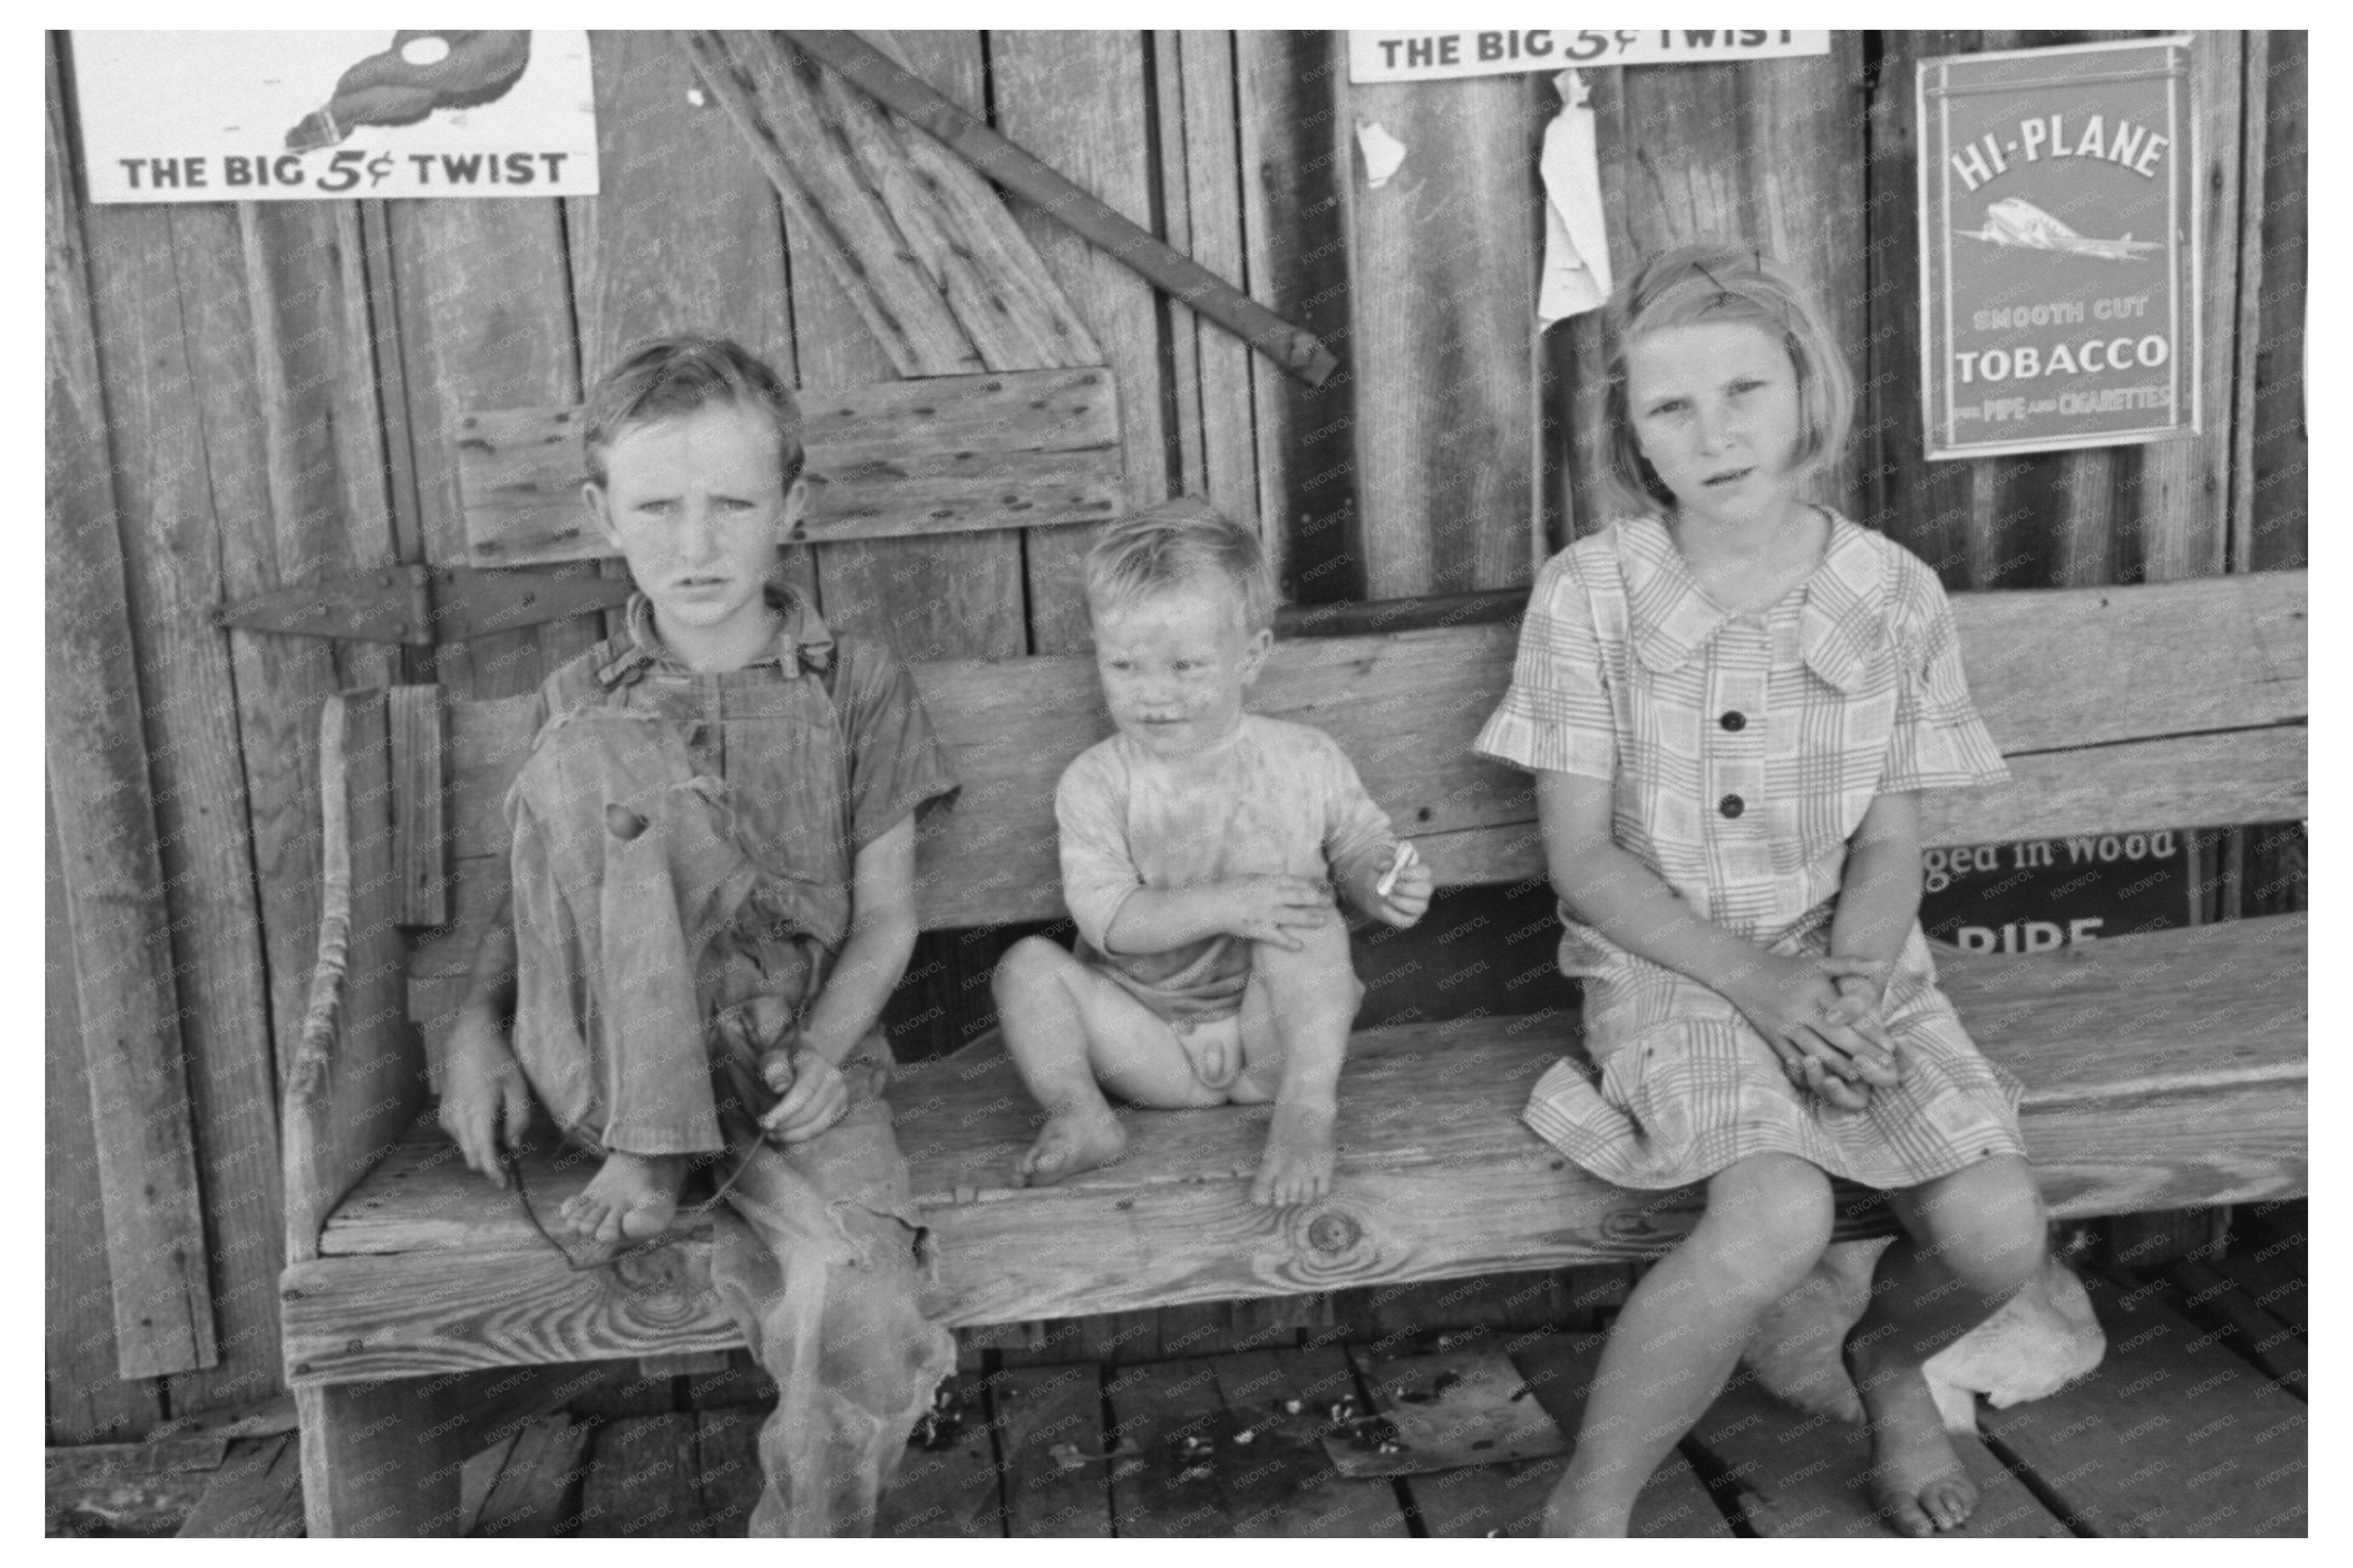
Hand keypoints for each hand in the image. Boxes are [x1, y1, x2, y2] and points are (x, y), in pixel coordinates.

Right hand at [439, 1007, 532, 1186]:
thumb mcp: (518, 1088)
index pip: (484, 1154)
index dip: (495, 1173)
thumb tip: (514, 1147)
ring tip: (501, 1124)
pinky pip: (461, 1137)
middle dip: (493, 1163)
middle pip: (473, 1157)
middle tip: (513, 1156)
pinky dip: (475, 1136)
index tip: (505, 1185)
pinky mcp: (444, 1115)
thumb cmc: (498, 1062)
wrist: (468, 1042)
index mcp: (478, 1113)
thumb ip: (519, 1120)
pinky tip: (487, 1116)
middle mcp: (457, 1119)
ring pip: (467, 1148)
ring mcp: (447, 1118)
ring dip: (484, 1148)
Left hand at [760, 1051, 848, 1142]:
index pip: (803, 1092)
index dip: (784, 1111)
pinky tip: (785, 1133)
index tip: (766, 1124)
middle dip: (785, 1125)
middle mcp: (834, 1078)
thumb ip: (773, 1070)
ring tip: (772, 1134)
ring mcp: (840, 1094)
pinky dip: (802, 1136)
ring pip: (817, 1125)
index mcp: (817, 1062)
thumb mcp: (771, 1059)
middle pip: (809, 1112)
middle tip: (765, 1128)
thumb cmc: (782, 1061)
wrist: (799, 1060)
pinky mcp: (840, 1108)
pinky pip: (821, 1129)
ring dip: (792, 1134)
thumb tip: (780, 1088)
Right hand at [1223, 875, 1334, 950]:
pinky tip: (1300, 947)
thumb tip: (1291, 881)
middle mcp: (1270, 896)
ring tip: (1322, 921)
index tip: (1324, 887)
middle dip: (1316, 899)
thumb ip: (1273, 880)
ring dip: (1309, 919)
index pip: (1296, 881)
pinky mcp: (1258, 929)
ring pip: (1292, 916)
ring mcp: (1265, 913)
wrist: (1215, 905)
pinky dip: (1288, 942)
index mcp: (1269, 881)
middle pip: (1299, 897)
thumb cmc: (1234, 889)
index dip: (1312, 885)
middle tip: (1330, 902)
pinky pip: (1276, 937)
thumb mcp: (1254, 878)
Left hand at [1367, 841, 1433, 928]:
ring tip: (1388, 897)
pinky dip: (1394, 915)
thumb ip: (1382, 860)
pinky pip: (1408, 921)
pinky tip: (1383, 907)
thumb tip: (1390, 864)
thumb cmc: (1380, 874)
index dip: (1413, 872)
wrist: (1371, 891)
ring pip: (1420, 907)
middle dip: (1409, 888)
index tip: (1398, 873)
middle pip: (1427, 889)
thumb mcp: (1377, 864)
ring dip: (1402, 902)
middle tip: (1394, 887)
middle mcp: (1422, 890)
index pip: (1425, 872)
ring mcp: (1417, 905)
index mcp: (1419, 873)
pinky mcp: (1409, 919)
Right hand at [1724, 952, 1900, 1107]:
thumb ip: (1852, 964)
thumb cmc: (1790, 969)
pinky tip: (1829, 1079)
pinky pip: (1795, 1060)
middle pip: (1836, 1037)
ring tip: (1863, 1077)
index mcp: (1815, 990)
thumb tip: (1884, 964)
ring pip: (1817, 1053)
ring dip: (1841, 1068)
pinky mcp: (1773, 1039)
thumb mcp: (1820, 963)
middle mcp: (1800, 1009)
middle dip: (1862, 1054)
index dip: (1870, 1031)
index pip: (1848, 1014)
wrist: (1744, 974)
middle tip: (1884, 1067)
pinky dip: (1812, 1072)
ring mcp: (1785, 1027)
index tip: (1891, 1046)